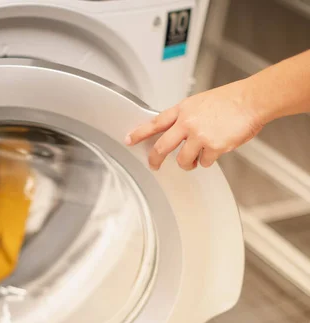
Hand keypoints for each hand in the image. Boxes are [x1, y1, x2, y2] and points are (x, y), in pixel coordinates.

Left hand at [124, 79, 264, 170]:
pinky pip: (205, 162)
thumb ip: (187, 117)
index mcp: (183, 110)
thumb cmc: (231, 100)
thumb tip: (178, 131)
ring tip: (196, 158)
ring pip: (183, 160)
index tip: (129, 139)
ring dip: (189, 163)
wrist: (251, 100)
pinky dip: (209, 160)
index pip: (155, 122)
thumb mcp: (200, 103)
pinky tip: (216, 150)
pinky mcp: (213, 147)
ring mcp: (199, 136)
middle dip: (155, 160)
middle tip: (154, 165)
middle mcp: (187, 123)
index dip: (139, 132)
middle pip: (162, 147)